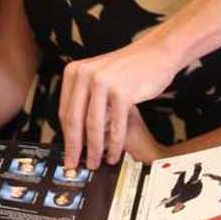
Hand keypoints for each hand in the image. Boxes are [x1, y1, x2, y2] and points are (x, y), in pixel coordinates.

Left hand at [58, 33, 177, 169]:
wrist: (156, 53)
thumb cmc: (128, 70)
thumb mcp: (98, 77)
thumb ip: (85, 98)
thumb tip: (74, 135)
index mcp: (75, 71)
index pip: (65, 111)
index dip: (65, 136)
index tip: (67, 154)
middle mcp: (85, 74)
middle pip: (74, 119)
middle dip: (74, 147)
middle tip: (75, 165)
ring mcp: (103, 82)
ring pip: (93, 125)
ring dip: (94, 150)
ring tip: (96, 163)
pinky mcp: (122, 91)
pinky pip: (116, 126)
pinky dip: (115, 144)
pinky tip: (115, 155)